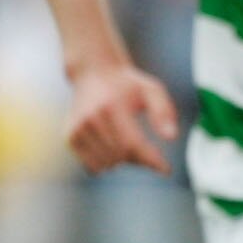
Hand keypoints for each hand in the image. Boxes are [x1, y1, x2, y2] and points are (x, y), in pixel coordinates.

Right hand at [65, 60, 178, 174]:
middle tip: (147, 149)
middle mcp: (91, 119)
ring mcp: (77, 129)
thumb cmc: (127, 84)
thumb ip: (163, 111)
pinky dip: (106, 163)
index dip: (151, 160)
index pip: (133, 144)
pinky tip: (112, 146)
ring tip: (127, 142)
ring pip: (108, 164)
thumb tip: (172, 137)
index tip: (166, 169)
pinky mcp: (70, 138)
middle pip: (122, 156)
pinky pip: (93, 166)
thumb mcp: (151, 90)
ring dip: (122, 161)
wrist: (93, 73)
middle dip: (140, 158)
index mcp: (112, 106)